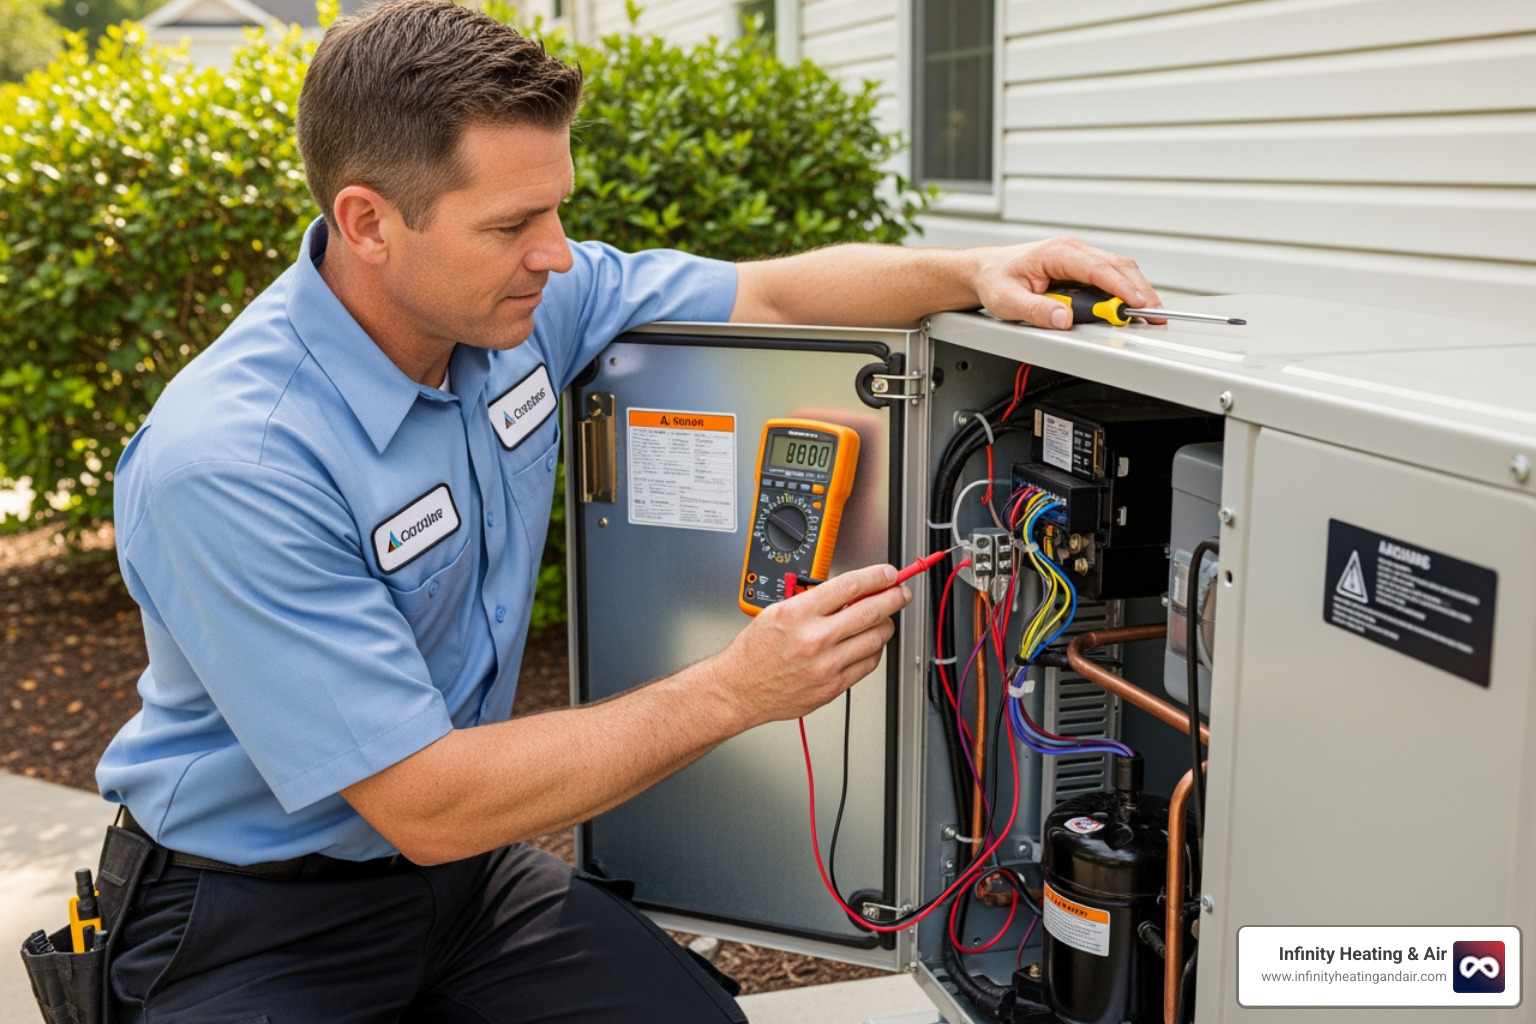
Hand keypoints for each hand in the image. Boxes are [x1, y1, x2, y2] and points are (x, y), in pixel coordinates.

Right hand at [713, 564, 912, 728]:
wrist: (740, 689)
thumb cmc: (755, 652)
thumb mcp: (778, 611)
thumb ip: (815, 601)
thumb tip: (851, 592)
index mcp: (799, 614)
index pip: (850, 586)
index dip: (876, 577)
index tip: (888, 574)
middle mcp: (815, 639)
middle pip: (872, 611)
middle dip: (894, 597)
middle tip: (901, 593)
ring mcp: (827, 665)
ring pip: (876, 638)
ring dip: (886, 624)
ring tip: (883, 619)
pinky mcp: (833, 686)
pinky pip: (868, 664)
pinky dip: (874, 650)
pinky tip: (868, 643)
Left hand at [973, 236, 1163, 329]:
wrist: (986, 271)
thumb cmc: (995, 279)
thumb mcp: (1007, 300)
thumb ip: (1035, 311)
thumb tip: (1062, 319)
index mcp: (1057, 253)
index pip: (1099, 269)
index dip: (1122, 288)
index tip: (1138, 305)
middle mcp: (1072, 251)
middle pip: (1118, 267)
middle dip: (1140, 291)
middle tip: (1155, 316)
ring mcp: (1078, 258)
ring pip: (1118, 270)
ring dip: (1135, 291)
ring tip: (1147, 315)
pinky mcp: (1080, 268)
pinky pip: (1109, 277)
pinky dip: (1123, 291)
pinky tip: (1129, 307)